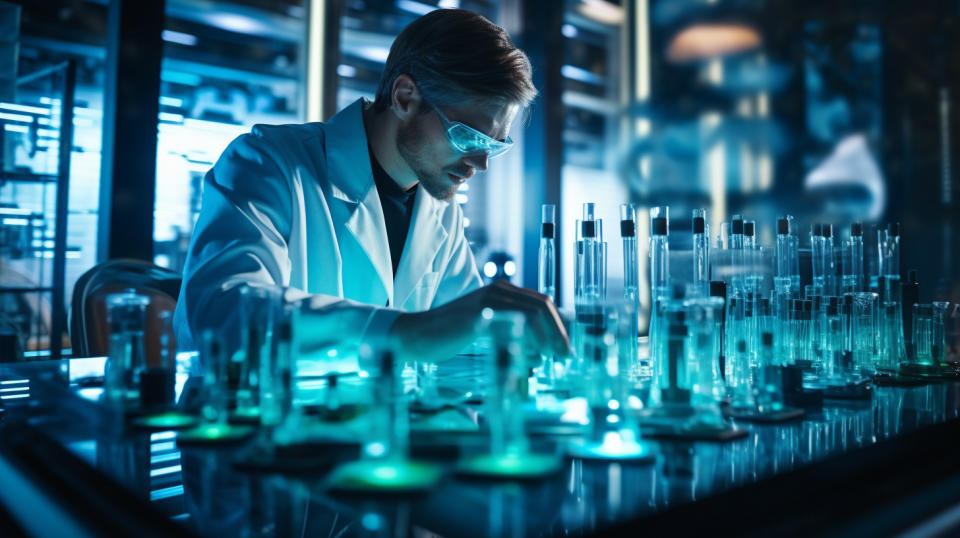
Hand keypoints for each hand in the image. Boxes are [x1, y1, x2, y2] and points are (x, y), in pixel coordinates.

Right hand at [389, 280, 570, 362]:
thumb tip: (541, 353)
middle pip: (542, 306)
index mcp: (501, 292)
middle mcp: (497, 291)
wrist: (416, 334)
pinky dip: (526, 343)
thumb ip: (510, 334)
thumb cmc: (450, 336)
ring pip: (532, 315)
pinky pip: (512, 325)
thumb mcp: (485, 330)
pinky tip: (527, 358)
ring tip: (548, 359)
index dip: (557, 326)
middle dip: (557, 333)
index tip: (563, 349)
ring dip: (546, 339)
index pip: (541, 303)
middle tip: (563, 356)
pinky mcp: (478, 315)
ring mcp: (487, 301)